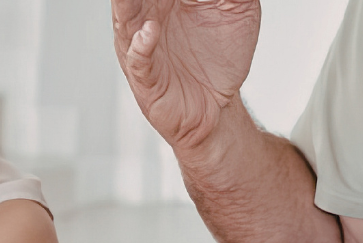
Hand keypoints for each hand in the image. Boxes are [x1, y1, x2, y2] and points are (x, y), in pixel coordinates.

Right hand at [113, 0, 260, 150]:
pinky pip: (138, 62)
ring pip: (125, 19)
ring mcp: (143, 50)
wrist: (216, 111)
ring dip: (124, 6)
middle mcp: (147, 19)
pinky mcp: (146, 81)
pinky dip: (140, 48)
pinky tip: (149, 33)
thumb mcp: (238, 8)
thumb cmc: (221, 58)